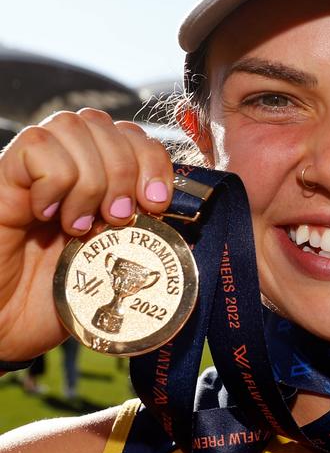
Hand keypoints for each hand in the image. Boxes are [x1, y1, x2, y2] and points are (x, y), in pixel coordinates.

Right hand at [0, 108, 173, 360]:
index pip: (134, 137)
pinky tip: (49, 216)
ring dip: (92, 177)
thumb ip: (148, 240)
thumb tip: (187, 227)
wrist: (9, 328)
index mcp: (100, 182)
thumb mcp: (119, 268)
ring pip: (73, 126)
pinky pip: (37, 146)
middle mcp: (66, 166)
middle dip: (125, 170)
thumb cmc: (64, 300)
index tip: (156, 203)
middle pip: (105, 124)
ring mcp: (33, 170)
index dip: (154, 162)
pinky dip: (55, 180)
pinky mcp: (2, 179)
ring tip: (81, 224)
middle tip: (117, 219)